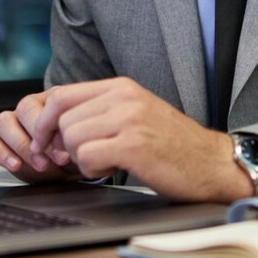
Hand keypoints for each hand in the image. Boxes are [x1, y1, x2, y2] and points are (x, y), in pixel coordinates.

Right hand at [0, 91, 78, 183]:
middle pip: (24, 108)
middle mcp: (31, 106)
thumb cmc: (74, 152)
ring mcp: (13, 121)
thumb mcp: (81, 144)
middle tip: (53, 160)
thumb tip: (69, 143)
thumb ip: (75, 137)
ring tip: (39, 165)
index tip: (65, 153)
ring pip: (3, 121)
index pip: (47, 102)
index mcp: (54, 100)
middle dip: (39, 137)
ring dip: (21, 145)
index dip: (55, 128)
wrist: (67, 170)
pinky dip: (0, 153)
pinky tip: (16, 166)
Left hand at [50, 78, 252, 201]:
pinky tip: (116, 169)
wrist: (213, 163)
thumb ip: (99, 112)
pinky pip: (86, 158)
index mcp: (121, 86)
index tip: (45, 144)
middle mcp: (124, 97)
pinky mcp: (134, 145)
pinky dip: (93, 171)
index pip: (60, 95)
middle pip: (61, 120)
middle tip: (89, 159)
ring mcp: (129, 119)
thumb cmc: (172, 146)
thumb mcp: (135, 115)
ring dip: (82, 160)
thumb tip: (53, 126)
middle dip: (66, 147)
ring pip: (71, 139)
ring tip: (111, 162)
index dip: (44, 123)